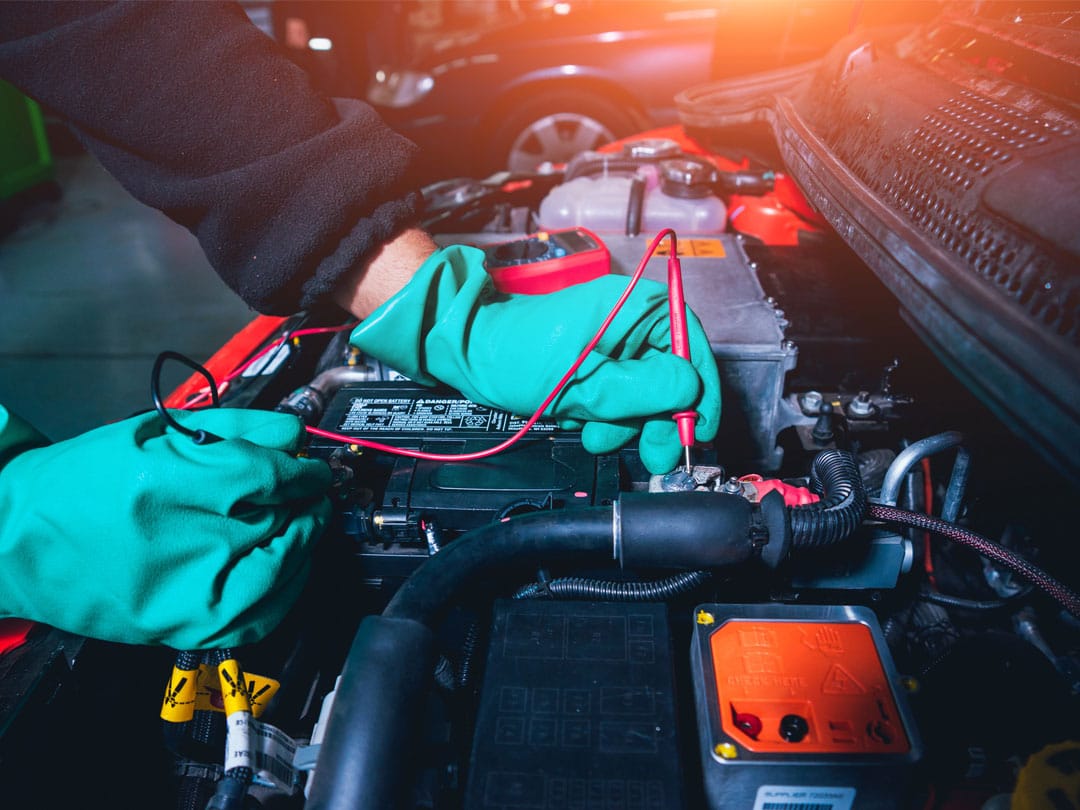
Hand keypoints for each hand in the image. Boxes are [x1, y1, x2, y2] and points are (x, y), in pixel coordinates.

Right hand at [0, 408, 330, 648]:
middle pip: (277, 518)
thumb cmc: (79, 483)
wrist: (12, 544)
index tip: (309, 468)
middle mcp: (175, 542)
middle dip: (304, 501)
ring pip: (280, 567)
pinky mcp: (180, 629)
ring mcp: (181, 595)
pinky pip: (260, 616)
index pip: (266, 476)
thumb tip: (296, 437)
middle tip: (309, 490)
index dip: (300, 471)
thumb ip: (235, 429)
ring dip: (304, 541)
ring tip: (303, 521)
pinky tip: (287, 564)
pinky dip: (287, 588)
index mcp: (162, 483)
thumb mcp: (153, 434)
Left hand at [348, 245, 720, 472]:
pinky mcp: (598, 361)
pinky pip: (618, 395)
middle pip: (672, 379)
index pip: (694, 349)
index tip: (694, 432)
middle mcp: (635, 320)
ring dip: (624, 422)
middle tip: (650, 452)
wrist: (467, 350)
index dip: (699, 396)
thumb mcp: (587, 381)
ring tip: (593, 431)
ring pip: (643, 395)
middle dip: (655, 419)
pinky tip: (582, 420)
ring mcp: (616, 342)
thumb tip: (691, 392)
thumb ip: (645, 389)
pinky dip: (605, 415)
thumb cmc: (517, 353)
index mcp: (641, 308)